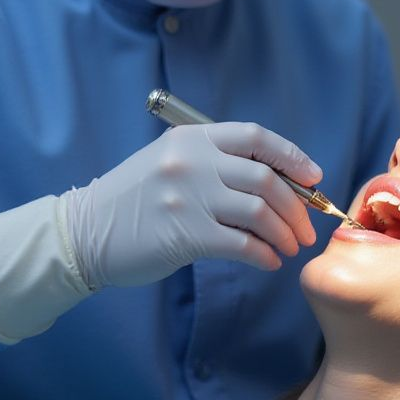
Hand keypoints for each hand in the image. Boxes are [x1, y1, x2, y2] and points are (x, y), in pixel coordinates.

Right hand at [63, 122, 321, 288]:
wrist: (85, 232)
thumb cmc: (134, 201)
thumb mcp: (170, 163)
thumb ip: (214, 164)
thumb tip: (275, 182)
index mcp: (192, 139)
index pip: (256, 137)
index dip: (292, 156)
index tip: (314, 178)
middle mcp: (193, 162)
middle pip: (266, 179)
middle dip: (295, 207)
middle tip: (304, 230)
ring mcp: (189, 198)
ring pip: (259, 212)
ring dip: (284, 234)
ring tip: (289, 248)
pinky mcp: (186, 235)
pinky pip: (242, 244)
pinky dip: (263, 255)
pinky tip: (268, 262)